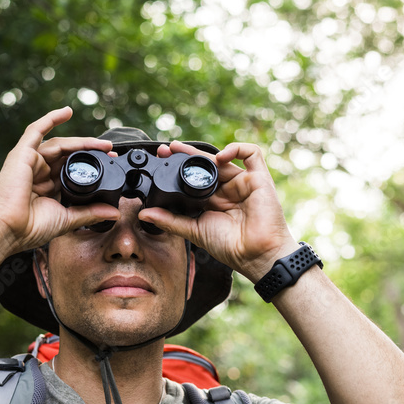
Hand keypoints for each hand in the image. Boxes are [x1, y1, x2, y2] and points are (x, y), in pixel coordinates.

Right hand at [0, 107, 120, 255]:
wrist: (7, 229)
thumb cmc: (29, 228)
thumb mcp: (67, 219)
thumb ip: (90, 213)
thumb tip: (113, 213)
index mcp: (48, 186)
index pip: (72, 169)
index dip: (91, 164)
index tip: (109, 162)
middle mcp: (39, 172)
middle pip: (68, 154)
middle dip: (90, 150)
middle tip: (110, 150)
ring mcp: (30, 161)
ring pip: (59, 144)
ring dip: (82, 141)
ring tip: (102, 144)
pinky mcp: (22, 153)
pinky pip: (37, 130)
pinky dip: (51, 119)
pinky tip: (67, 111)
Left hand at [137, 141, 299, 280]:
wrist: (254, 255)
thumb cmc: (229, 246)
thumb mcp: (193, 230)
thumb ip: (169, 221)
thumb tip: (144, 214)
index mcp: (213, 201)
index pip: (194, 178)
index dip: (179, 167)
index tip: (161, 160)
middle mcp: (227, 190)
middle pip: (206, 165)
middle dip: (186, 154)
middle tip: (167, 149)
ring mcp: (243, 183)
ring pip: (224, 157)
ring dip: (203, 152)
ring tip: (185, 151)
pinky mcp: (259, 179)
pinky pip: (252, 153)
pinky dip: (236, 149)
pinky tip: (220, 157)